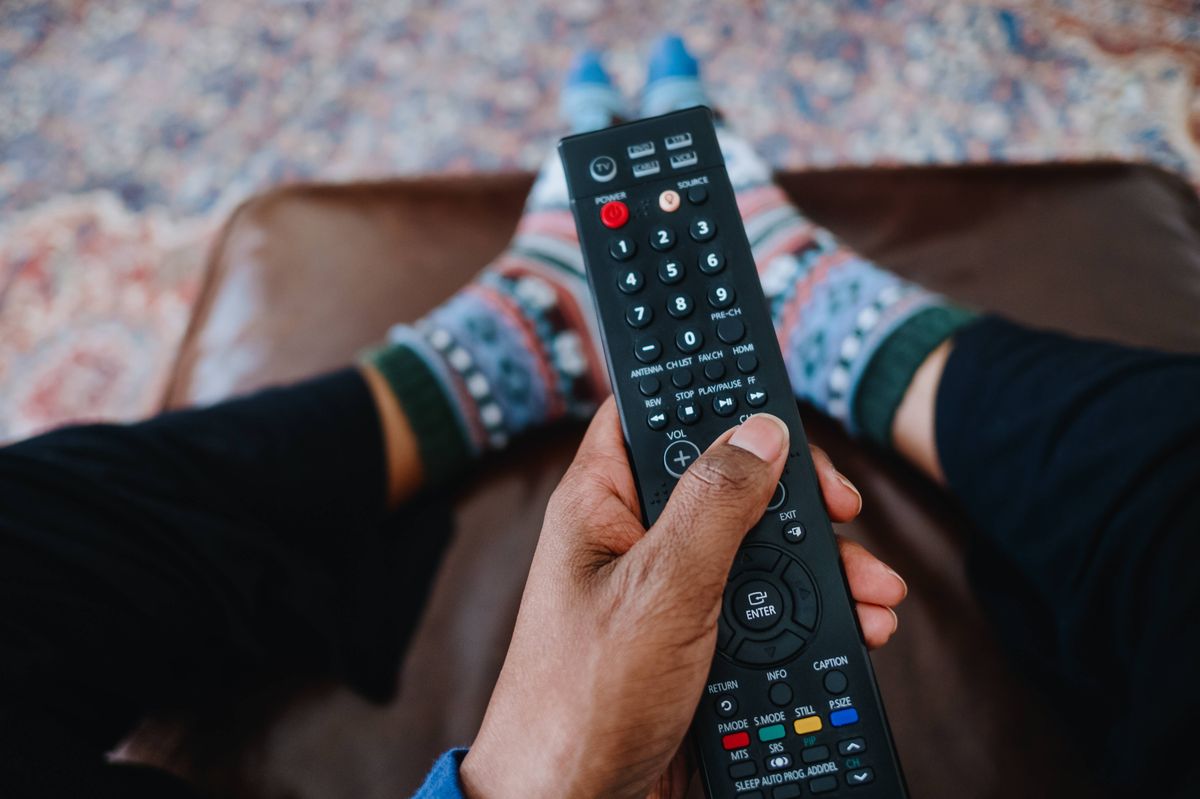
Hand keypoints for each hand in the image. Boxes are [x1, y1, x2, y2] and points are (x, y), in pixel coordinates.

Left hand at [460, 399, 906, 798]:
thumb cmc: (582, 699)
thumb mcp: (660, 588)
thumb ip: (715, 505)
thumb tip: (761, 432)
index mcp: (604, 502)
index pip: (660, 414)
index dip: (718, 400)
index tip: (780, 409)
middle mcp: (639, 537)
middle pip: (731, 481)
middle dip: (796, 495)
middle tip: (842, 508)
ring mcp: (674, 590)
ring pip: (761, 549)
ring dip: (821, 565)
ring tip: (871, 589)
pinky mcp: (702, 639)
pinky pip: (767, 608)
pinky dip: (814, 615)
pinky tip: (857, 625)